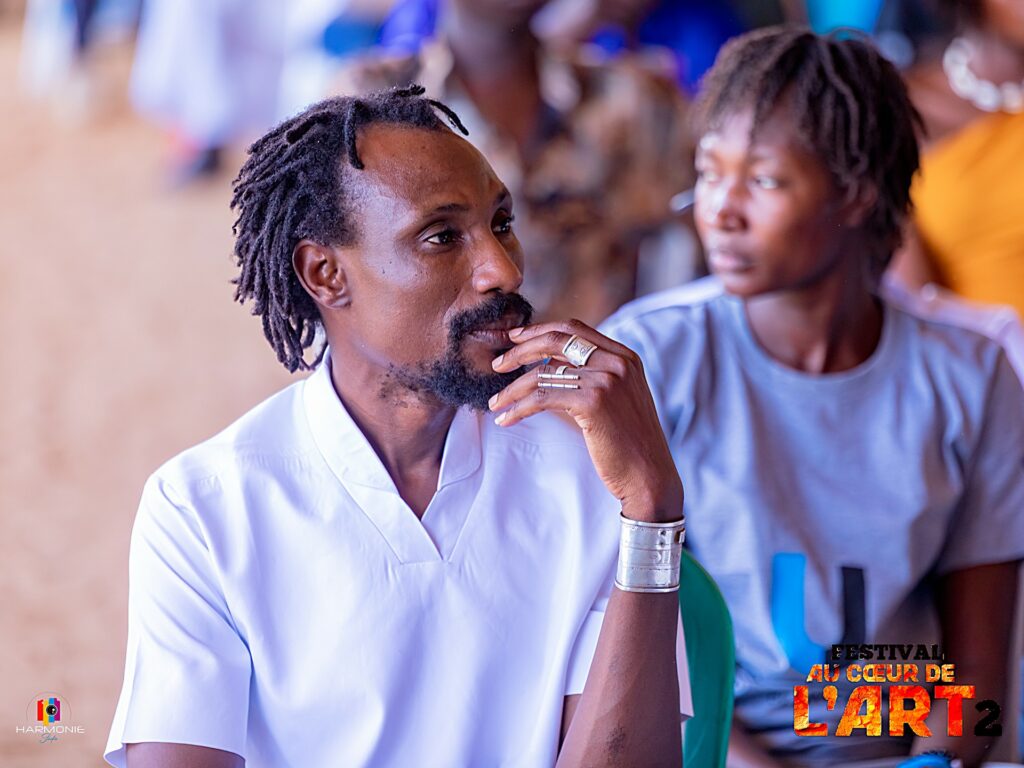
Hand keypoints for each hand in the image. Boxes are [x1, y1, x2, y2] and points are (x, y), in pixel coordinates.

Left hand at [489, 319, 682, 521]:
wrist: (649, 475)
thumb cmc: (629, 443)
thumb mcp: (619, 398)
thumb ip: (595, 376)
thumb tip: (550, 368)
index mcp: (624, 356)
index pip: (574, 328)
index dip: (539, 330)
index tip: (515, 339)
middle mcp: (617, 361)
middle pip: (555, 340)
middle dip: (520, 351)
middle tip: (498, 365)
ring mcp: (606, 379)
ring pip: (543, 373)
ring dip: (513, 388)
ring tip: (496, 403)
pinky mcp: (593, 402)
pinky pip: (542, 398)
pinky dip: (518, 408)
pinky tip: (506, 420)